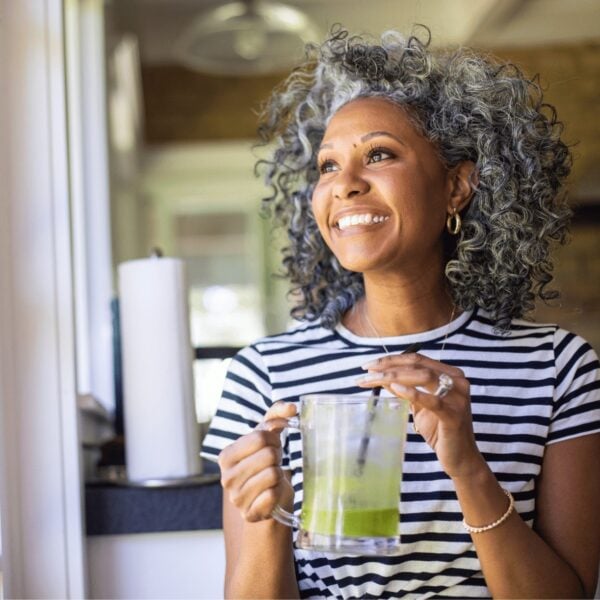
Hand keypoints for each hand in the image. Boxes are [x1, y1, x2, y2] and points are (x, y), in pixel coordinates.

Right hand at [218, 401, 296, 521]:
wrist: (268, 500)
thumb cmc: (265, 463)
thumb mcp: (267, 436)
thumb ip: (277, 415)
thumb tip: (292, 407)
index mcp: (226, 456)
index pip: (259, 437)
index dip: (273, 439)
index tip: (272, 447)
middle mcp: (226, 478)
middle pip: (268, 455)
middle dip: (277, 457)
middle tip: (273, 463)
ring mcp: (237, 498)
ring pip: (272, 474)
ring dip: (279, 475)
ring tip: (272, 478)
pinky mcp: (250, 514)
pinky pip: (273, 496)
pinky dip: (278, 492)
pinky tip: (272, 494)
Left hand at [357, 353, 485, 478]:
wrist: (460, 458)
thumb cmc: (439, 430)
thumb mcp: (419, 405)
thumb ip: (405, 388)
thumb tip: (382, 377)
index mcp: (450, 374)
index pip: (417, 359)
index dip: (392, 359)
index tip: (370, 365)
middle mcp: (457, 381)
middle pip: (417, 365)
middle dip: (388, 366)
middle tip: (366, 371)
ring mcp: (458, 397)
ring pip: (423, 377)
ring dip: (394, 376)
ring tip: (373, 380)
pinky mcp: (454, 415)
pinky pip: (432, 400)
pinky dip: (412, 392)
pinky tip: (395, 388)